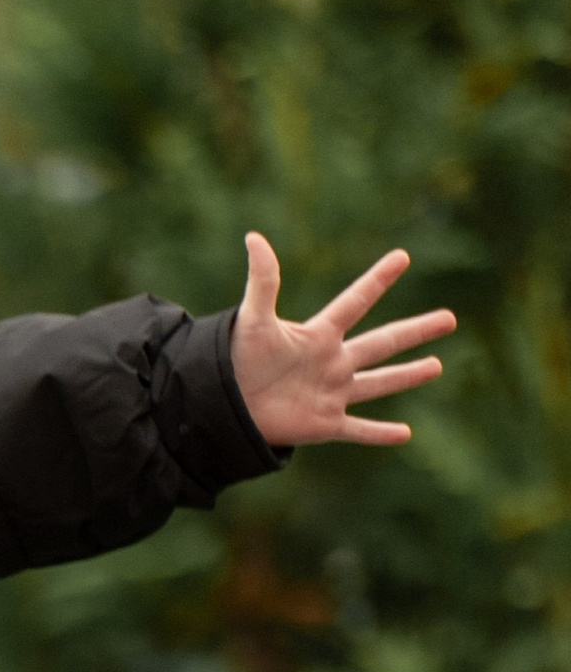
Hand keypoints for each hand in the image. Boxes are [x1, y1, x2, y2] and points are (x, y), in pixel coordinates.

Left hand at [228, 233, 453, 449]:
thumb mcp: (253, 320)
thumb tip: (254, 237)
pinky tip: (405, 433)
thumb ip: (262, 281)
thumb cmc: (234, 360)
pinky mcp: (324, 424)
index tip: (402, 256)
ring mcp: (331, 393)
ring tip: (437, 366)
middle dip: (416, 330)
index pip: (355, 302)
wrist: (221, 405)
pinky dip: (381, 434)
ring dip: (408, 375)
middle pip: (383, 342)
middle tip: (450, 318)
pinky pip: (358, 430)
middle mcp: (332, 362)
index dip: (377, 280)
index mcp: (318, 335)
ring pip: (379, 383)